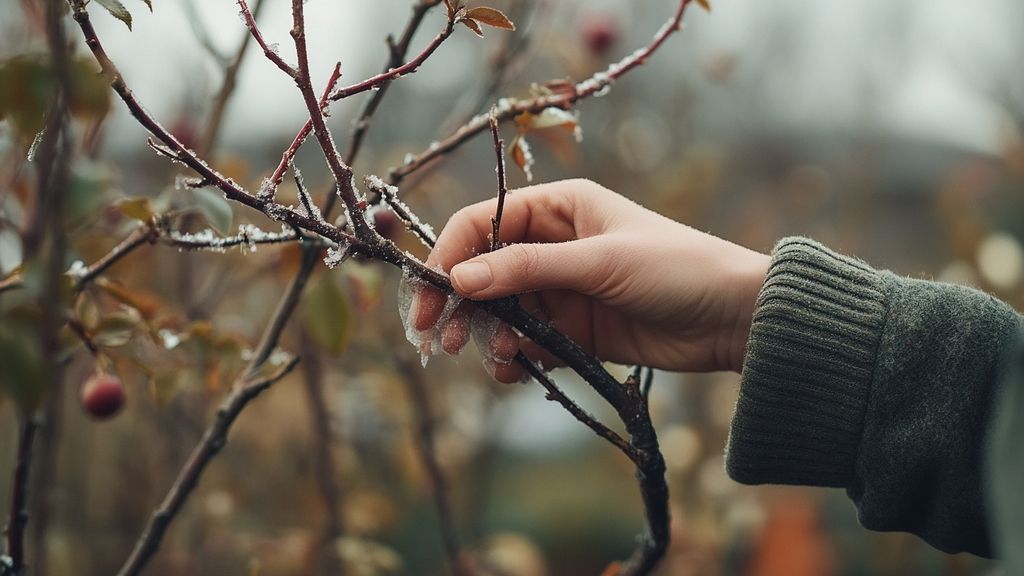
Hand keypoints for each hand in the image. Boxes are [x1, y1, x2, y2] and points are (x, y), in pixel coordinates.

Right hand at [409, 179, 769, 381]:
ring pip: (500, 312)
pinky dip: (513, 358)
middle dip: (459, 304)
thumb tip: (459, 278)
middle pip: (482, 271)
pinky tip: (515, 370)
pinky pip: (525, 343)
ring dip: (487, 335)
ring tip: (498, 357)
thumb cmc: (677, 268)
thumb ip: (528, 270)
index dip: (450, 256)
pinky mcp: (572, 331)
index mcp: (559, 208)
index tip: (431, 294)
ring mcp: (561, 291)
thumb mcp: (600, 262)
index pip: (483, 223)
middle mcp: (553, 245)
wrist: (733, 319)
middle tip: (441, 339)